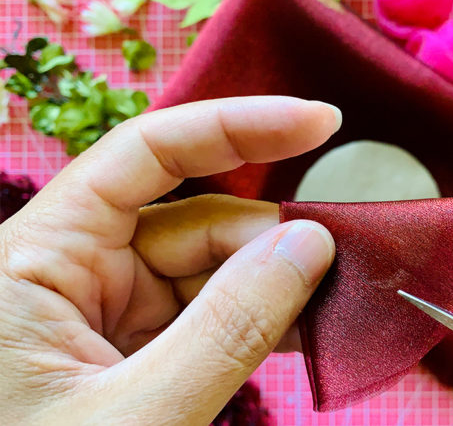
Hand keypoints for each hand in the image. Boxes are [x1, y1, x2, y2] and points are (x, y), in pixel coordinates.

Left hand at [0, 97, 340, 424]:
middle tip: (349, 251)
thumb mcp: (138, 417)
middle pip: (193, 217)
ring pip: (209, 267)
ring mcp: (105, 308)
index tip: (319, 122)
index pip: (145, 156)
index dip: (236, 126)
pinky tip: (304, 326)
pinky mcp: (130, 346)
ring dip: (275, 280)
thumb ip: (228, 329)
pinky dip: (259, 318)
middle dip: (273, 231)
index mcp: (37, 258)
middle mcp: (71, 269)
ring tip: (336, 298)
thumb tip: (308, 245)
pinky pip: (207, 311)